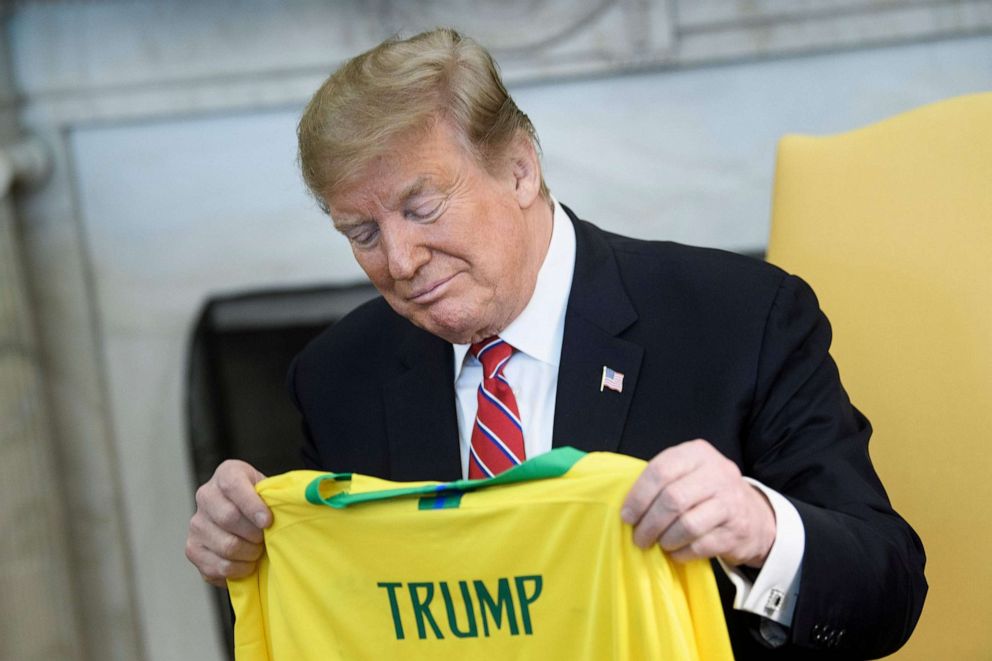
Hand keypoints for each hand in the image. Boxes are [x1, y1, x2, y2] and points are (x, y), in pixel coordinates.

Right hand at [185, 460, 271, 586]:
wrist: (247, 519)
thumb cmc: (264, 504)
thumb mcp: (271, 490)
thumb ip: (277, 495)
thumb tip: (291, 504)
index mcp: (226, 474)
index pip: (233, 486)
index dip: (252, 505)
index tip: (267, 521)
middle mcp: (206, 496)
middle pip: (229, 518)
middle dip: (254, 534)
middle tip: (265, 539)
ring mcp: (196, 524)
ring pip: (226, 546)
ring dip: (249, 554)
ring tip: (258, 551)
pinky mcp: (193, 549)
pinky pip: (217, 566)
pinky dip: (238, 570)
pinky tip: (247, 564)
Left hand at [620, 439, 775, 567]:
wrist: (755, 515)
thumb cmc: (707, 493)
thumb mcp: (689, 472)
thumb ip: (662, 480)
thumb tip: (626, 506)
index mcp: (697, 453)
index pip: (660, 471)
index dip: (638, 496)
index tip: (627, 516)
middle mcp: (717, 473)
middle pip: (672, 499)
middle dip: (649, 523)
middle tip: (639, 538)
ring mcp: (730, 502)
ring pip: (687, 525)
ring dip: (665, 539)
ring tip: (658, 544)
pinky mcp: (736, 531)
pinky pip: (700, 545)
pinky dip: (681, 552)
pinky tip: (676, 552)